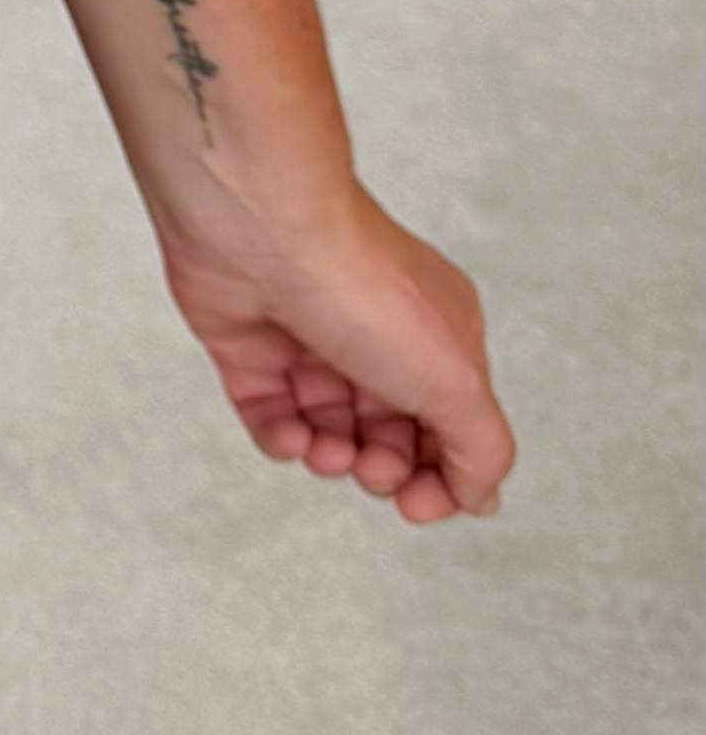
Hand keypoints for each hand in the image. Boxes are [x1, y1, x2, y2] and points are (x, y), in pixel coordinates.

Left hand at [150, 181, 513, 523]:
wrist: (265, 231)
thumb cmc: (365, 290)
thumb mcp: (455, 382)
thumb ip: (479, 448)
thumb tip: (481, 498)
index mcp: (440, 339)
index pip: (451, 427)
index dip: (441, 478)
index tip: (420, 503)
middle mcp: (379, 338)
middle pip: (389, 437)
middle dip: (384, 468)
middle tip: (373, 467)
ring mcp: (314, 342)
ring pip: (330, 433)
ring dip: (332, 458)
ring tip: (327, 449)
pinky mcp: (253, 349)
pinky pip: (271, 418)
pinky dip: (282, 440)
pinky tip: (291, 436)